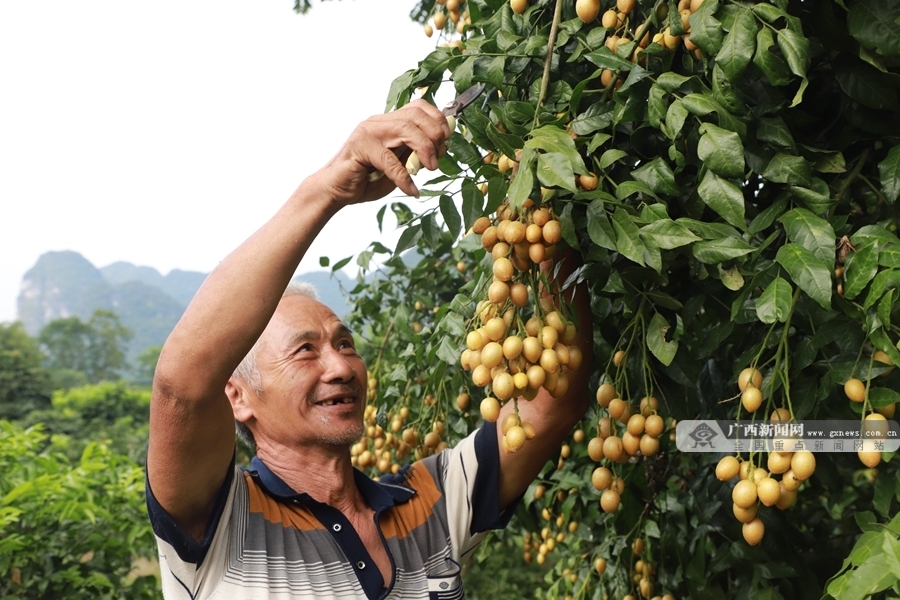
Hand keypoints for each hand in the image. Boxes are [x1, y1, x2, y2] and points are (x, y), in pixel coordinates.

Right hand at [310, 100, 450, 206]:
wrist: (335, 190)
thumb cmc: (366, 178)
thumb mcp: (399, 165)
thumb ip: (415, 154)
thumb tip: (441, 147)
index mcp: (389, 122)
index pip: (419, 107)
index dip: (438, 121)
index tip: (446, 142)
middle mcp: (379, 122)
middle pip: (416, 114)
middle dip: (435, 133)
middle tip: (439, 156)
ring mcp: (368, 132)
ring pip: (406, 129)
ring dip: (425, 149)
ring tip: (430, 168)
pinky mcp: (360, 148)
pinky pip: (389, 160)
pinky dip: (404, 177)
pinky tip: (411, 190)